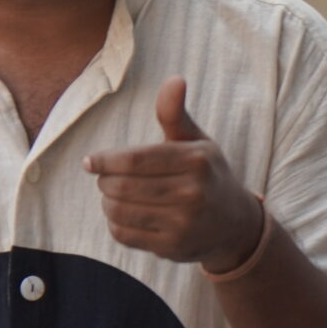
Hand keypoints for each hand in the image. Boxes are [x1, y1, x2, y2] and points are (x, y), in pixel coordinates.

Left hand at [85, 80, 263, 271]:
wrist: (235, 225)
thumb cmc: (209, 175)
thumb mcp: (198, 142)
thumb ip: (176, 113)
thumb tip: (174, 79)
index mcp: (197, 161)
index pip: (137, 160)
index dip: (106, 160)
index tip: (90, 162)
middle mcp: (193, 193)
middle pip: (123, 187)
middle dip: (105, 181)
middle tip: (104, 179)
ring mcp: (183, 224)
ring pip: (120, 211)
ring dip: (107, 202)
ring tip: (112, 195)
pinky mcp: (172, 248)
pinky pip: (125, 235)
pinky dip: (115, 223)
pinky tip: (123, 215)